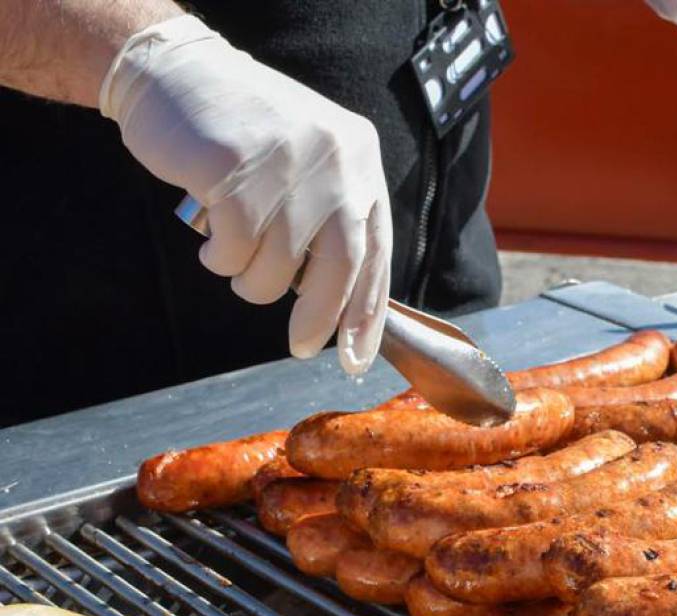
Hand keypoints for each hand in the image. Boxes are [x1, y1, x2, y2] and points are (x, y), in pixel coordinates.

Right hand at [99, 15, 390, 374]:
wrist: (178, 73)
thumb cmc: (244, 137)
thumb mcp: (309, 166)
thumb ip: (330, 222)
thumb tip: (342, 309)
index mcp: (362, 162)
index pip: (376, 254)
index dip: (367, 315)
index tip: (355, 359)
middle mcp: (337, 160)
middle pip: (341, 268)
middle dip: (319, 319)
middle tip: (299, 346)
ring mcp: (290, 163)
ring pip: (277, 267)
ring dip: (249, 279)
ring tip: (232, 251)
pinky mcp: (239, 169)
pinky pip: (233, 250)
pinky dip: (219, 258)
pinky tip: (211, 235)